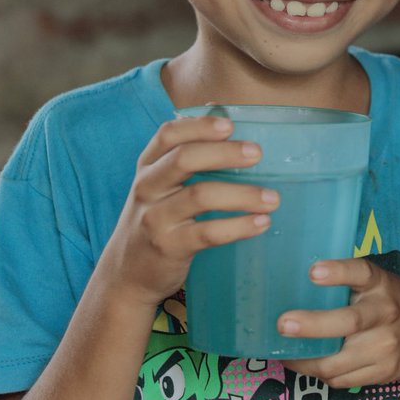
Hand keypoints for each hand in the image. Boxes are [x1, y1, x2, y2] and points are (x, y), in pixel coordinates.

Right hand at [98, 115, 277, 307]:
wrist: (127, 274)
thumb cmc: (156, 221)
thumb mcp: (159, 187)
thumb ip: (184, 160)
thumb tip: (230, 127)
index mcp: (149, 166)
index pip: (168, 135)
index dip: (199, 126)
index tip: (229, 124)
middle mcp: (147, 187)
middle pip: (184, 159)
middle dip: (224, 153)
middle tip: (257, 153)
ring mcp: (155, 218)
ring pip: (200, 196)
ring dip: (242, 194)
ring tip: (272, 198)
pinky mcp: (168, 247)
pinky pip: (208, 233)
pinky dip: (238, 226)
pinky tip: (261, 223)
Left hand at [278, 259, 399, 387]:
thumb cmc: (390, 302)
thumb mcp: (375, 283)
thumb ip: (346, 282)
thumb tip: (291, 283)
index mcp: (379, 283)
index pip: (360, 272)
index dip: (337, 271)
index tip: (313, 272)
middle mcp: (385, 312)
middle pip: (348, 322)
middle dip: (312, 325)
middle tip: (283, 325)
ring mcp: (386, 345)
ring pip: (337, 362)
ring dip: (305, 361)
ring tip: (286, 353)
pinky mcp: (384, 370)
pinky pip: (341, 379)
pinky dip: (320, 374)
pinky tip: (309, 364)